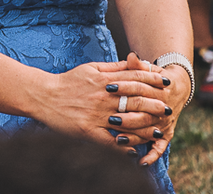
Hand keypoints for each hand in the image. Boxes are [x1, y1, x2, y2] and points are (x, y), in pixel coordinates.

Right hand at [38, 56, 171, 149]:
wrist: (44, 95)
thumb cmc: (69, 81)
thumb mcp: (92, 68)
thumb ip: (114, 67)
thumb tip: (135, 61)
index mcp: (105, 80)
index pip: (135, 78)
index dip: (153, 79)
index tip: (167, 83)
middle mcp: (103, 97)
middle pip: (135, 100)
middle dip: (154, 104)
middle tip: (168, 109)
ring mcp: (96, 115)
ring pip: (127, 122)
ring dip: (145, 128)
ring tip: (159, 132)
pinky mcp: (88, 131)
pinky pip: (110, 141)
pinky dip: (123, 146)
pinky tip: (134, 150)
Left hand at [104, 54, 184, 165]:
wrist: (177, 87)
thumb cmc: (155, 77)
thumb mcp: (149, 69)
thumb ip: (138, 65)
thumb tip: (131, 56)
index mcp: (158, 88)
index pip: (139, 87)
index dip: (124, 86)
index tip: (108, 87)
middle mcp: (163, 107)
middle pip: (144, 111)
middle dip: (127, 115)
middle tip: (110, 118)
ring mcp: (165, 123)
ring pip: (148, 131)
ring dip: (134, 136)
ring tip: (118, 140)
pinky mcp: (166, 135)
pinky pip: (159, 148)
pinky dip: (151, 156)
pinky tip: (140, 163)